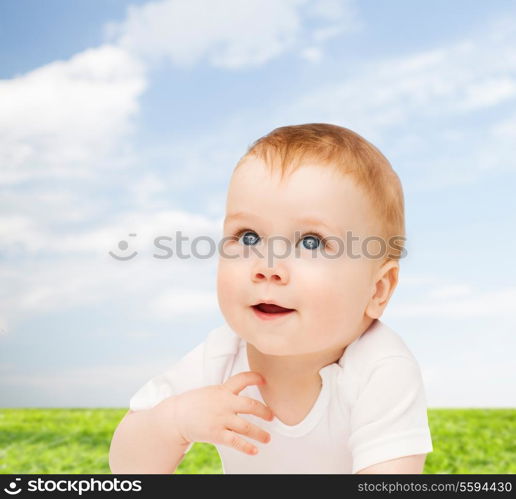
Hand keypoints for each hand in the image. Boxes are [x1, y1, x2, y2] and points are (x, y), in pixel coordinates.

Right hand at [159, 371, 273, 454]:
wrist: (175, 416)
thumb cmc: (192, 403)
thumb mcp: (210, 391)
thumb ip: (225, 391)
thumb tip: (239, 391)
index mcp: (222, 390)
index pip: (241, 379)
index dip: (254, 378)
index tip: (264, 379)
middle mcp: (224, 403)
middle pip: (250, 404)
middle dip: (264, 411)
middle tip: (272, 416)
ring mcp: (220, 418)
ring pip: (246, 426)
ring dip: (260, 433)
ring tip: (267, 438)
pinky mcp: (216, 433)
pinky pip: (235, 441)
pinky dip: (246, 447)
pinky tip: (254, 450)